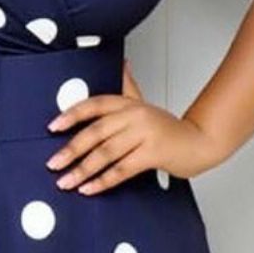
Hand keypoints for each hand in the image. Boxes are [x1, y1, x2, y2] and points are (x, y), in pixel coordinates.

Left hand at [45, 59, 220, 192]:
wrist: (200, 142)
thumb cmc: (167, 129)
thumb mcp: (145, 105)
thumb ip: (128, 86)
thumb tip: (121, 64)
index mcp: (129, 104)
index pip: (95, 104)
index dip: (72, 114)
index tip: (53, 127)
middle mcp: (135, 116)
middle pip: (96, 132)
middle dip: (71, 149)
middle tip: (53, 163)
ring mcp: (144, 134)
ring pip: (106, 153)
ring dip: (83, 170)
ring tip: (65, 182)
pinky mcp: (153, 153)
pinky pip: (121, 169)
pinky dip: (103, 181)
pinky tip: (88, 189)